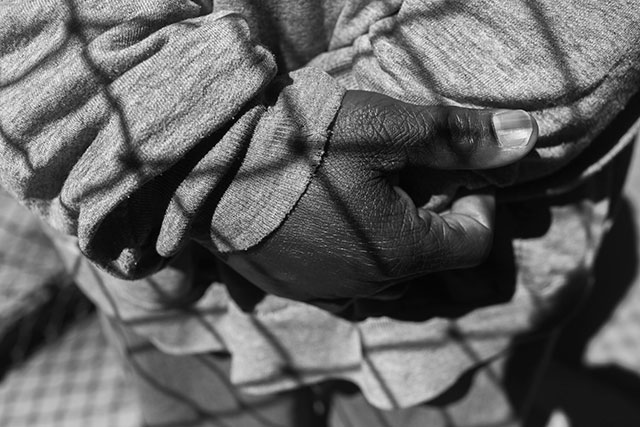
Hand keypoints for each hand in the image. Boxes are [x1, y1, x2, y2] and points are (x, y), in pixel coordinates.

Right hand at [222, 90, 537, 305]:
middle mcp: (371, 286)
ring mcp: (329, 292)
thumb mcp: (386, 128)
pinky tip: (331, 214)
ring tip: (369, 191)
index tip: (455, 169)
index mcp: (403, 252)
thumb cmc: (301, 145)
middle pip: (431, 257)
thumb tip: (527, 136)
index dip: (478, 201)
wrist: (208, 168)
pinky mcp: (295, 287)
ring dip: (393, 233)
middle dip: (434, 216)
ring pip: (388, 269)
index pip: (474, 240)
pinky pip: (346, 277)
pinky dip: (354, 248)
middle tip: (409, 172)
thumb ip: (457, 138)